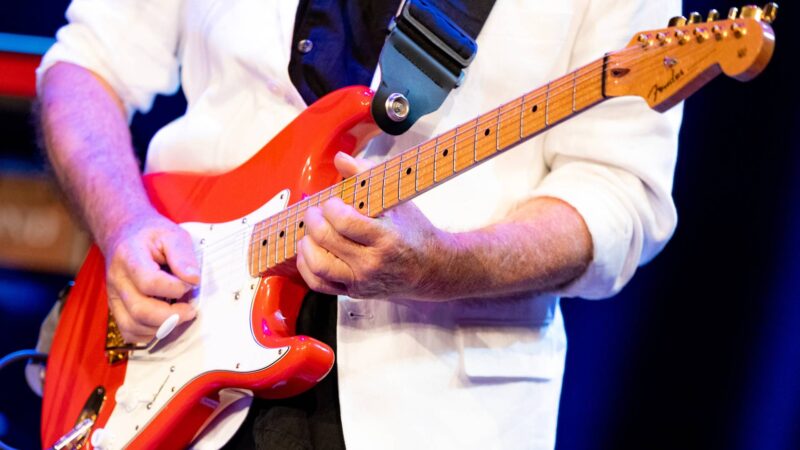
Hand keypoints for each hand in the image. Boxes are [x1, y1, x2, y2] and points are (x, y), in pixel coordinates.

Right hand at [103, 214, 199, 342]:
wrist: (124, 233)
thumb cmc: (150, 234)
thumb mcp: (172, 234)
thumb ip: (183, 255)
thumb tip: (193, 280)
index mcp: (129, 257)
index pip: (149, 282)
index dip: (175, 288)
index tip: (191, 283)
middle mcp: (117, 279)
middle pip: (140, 310)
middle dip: (172, 316)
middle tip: (190, 309)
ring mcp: (113, 296)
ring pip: (133, 326)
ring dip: (162, 327)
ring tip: (179, 314)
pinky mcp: (116, 307)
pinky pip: (128, 332)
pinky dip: (149, 334)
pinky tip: (164, 321)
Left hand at [296, 152, 454, 298]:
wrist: (431, 269)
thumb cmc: (414, 234)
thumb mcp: (397, 201)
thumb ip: (367, 175)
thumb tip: (342, 159)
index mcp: (385, 239)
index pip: (345, 222)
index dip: (331, 207)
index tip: (333, 202)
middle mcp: (372, 264)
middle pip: (327, 240)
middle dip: (314, 220)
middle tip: (315, 211)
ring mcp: (361, 281)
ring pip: (318, 266)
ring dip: (307, 244)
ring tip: (311, 232)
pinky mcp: (353, 293)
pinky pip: (319, 284)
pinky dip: (306, 267)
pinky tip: (309, 251)